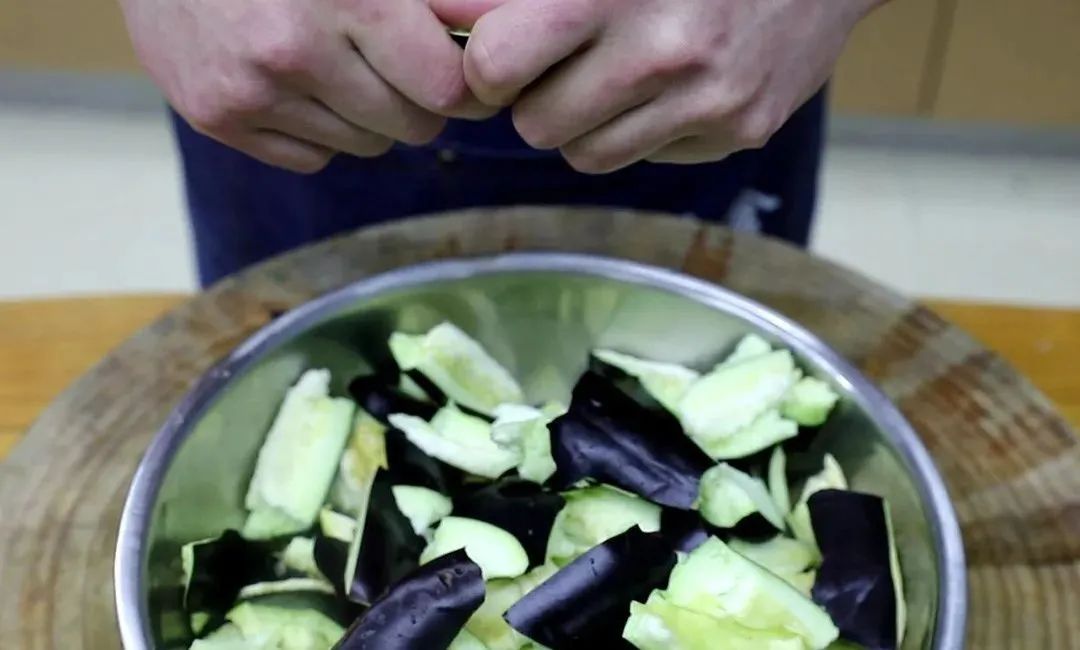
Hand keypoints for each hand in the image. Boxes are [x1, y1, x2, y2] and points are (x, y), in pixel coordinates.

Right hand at [121, 0, 494, 172]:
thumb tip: (495, 22)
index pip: (445, 88)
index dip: (462, 84)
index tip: (458, 71)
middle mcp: (294, 49)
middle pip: (412, 126)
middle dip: (418, 100)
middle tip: (395, 62)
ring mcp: (250, 90)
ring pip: (366, 146)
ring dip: (369, 116)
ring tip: (337, 61)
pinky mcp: (216, 117)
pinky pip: (312, 158)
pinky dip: (320, 131)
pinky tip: (296, 82)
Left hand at [433, 0, 881, 172]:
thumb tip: (444, 13)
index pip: (494, 64)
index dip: (486, 62)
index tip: (503, 49)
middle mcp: (662, 50)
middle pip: (536, 126)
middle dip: (536, 98)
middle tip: (562, 61)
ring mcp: (707, 100)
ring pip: (586, 156)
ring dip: (585, 122)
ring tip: (616, 70)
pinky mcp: (740, 130)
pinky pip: (646, 158)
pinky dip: (642, 130)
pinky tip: (669, 84)